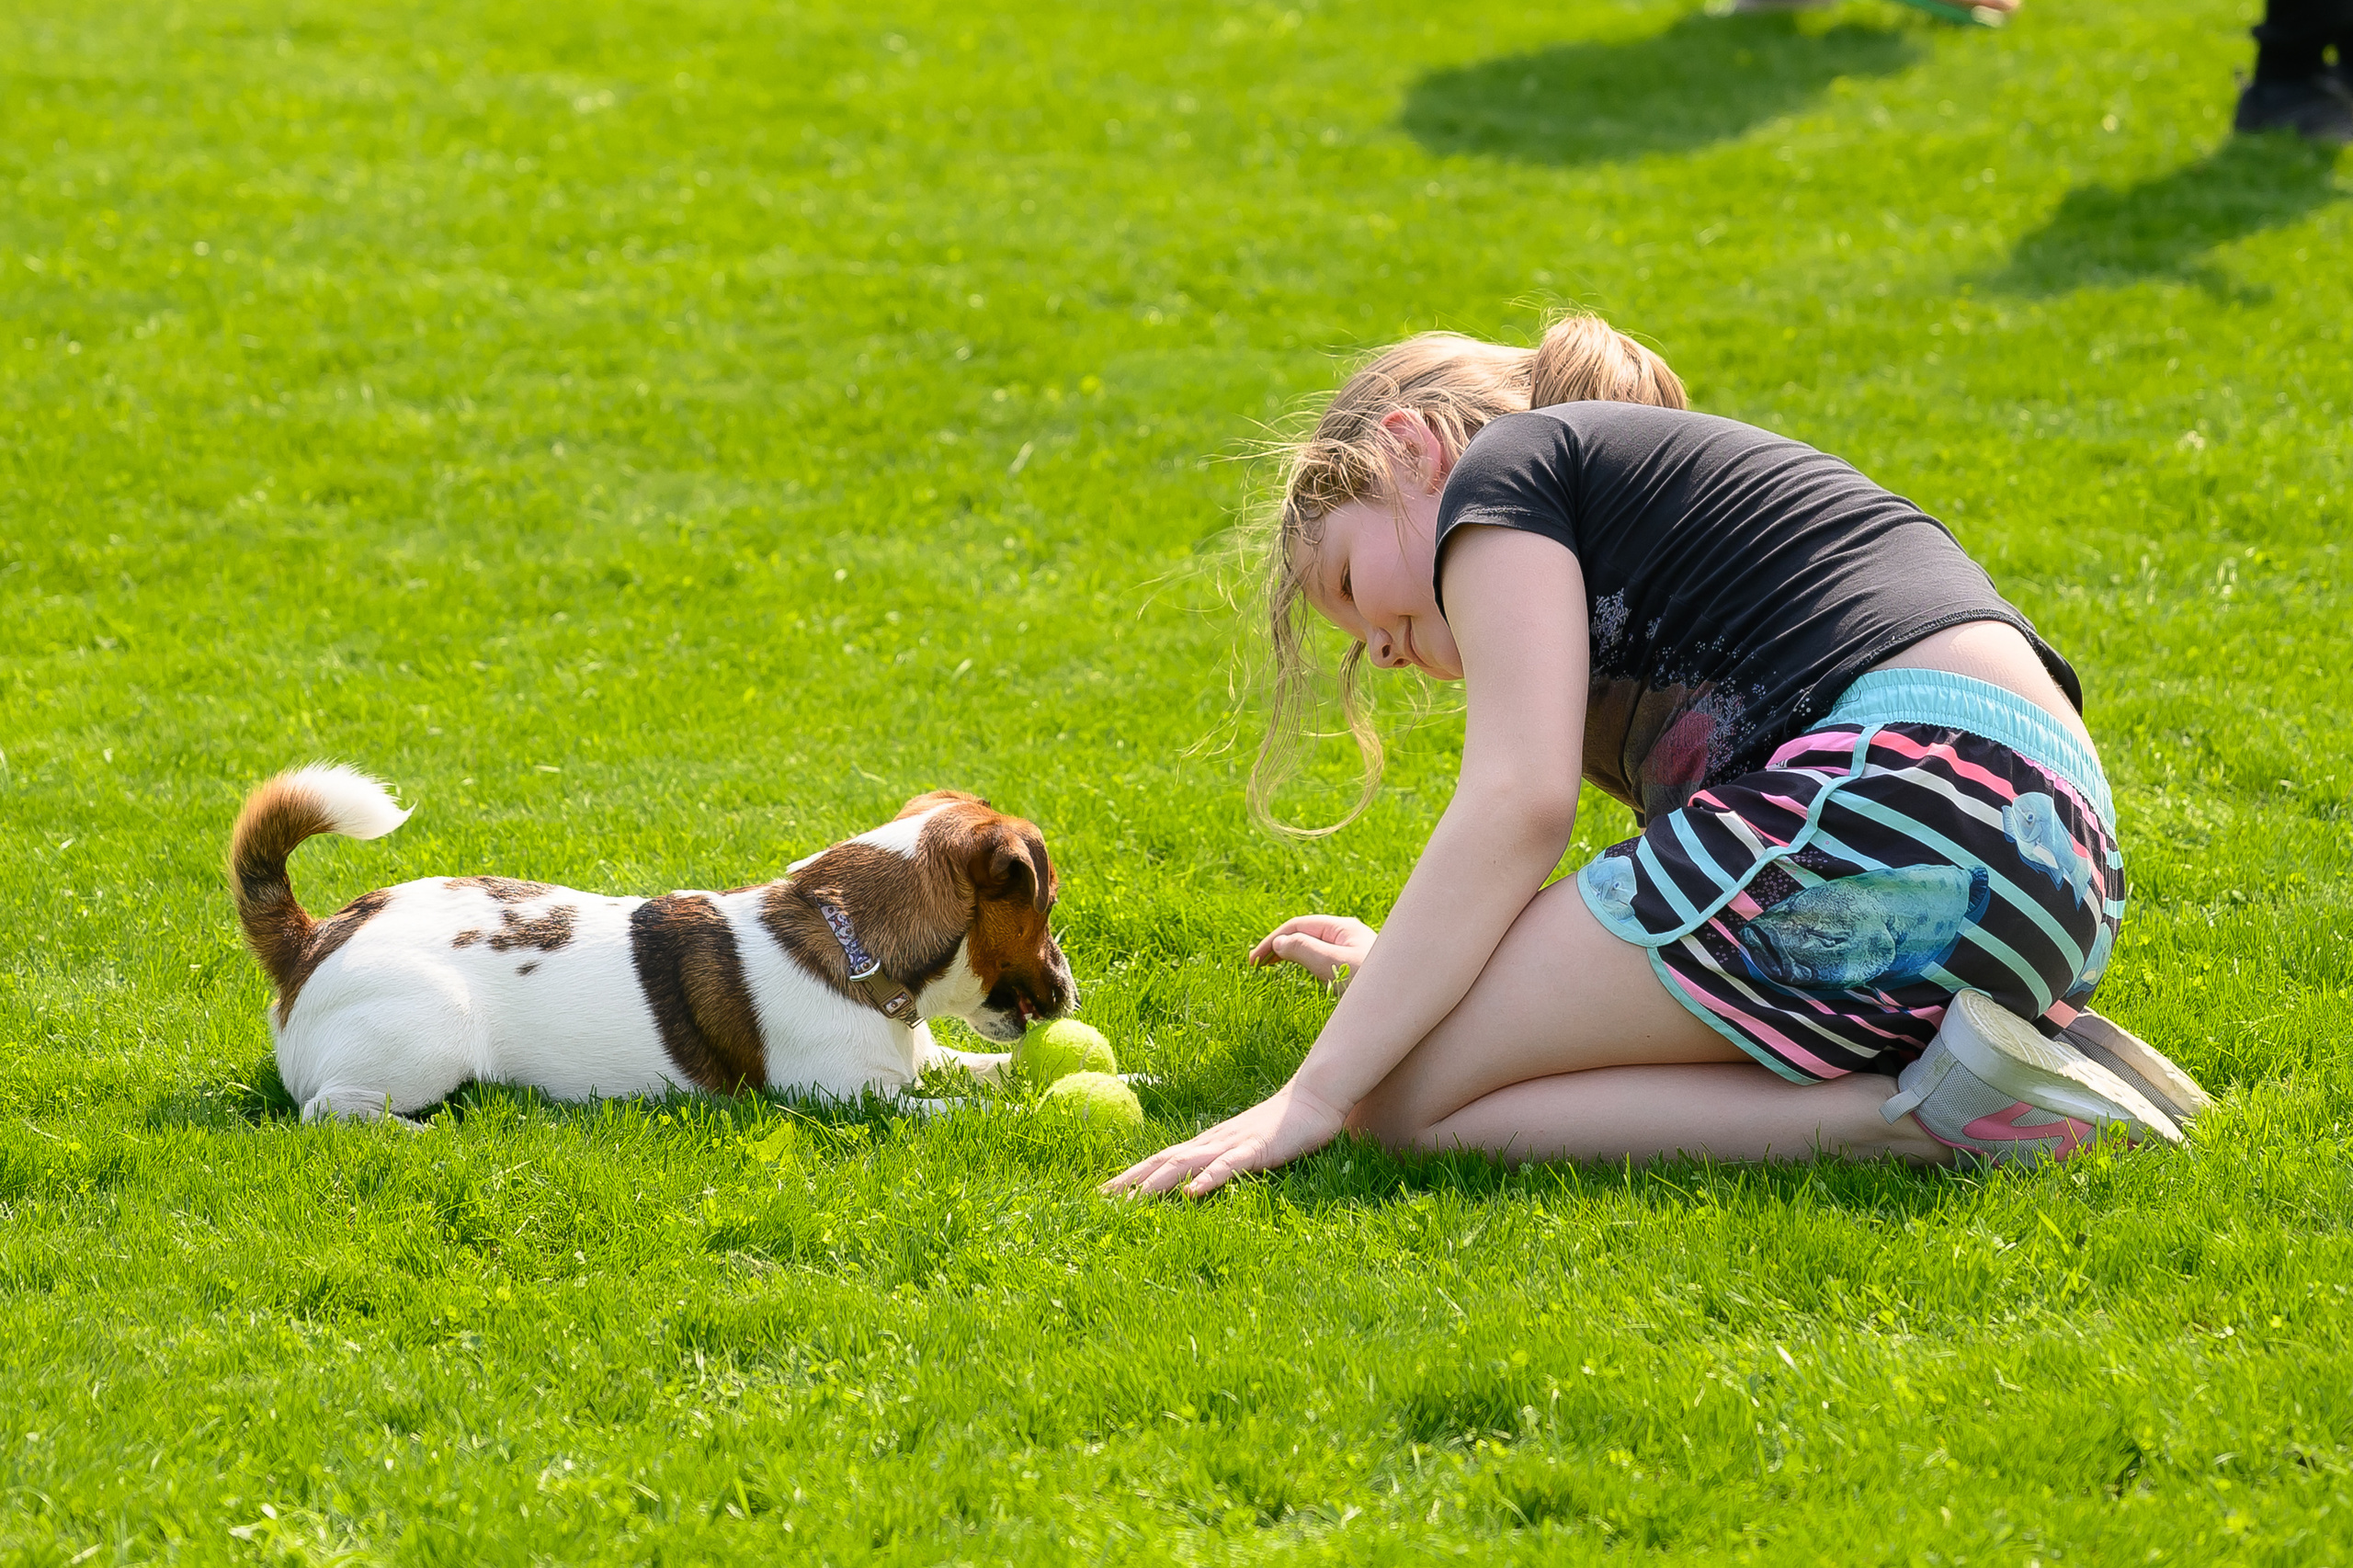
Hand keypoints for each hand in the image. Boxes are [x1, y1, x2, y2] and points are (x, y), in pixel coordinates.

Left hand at [1100, 1080, 1347, 1198]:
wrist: (1314, 1099)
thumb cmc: (1281, 1127)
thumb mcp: (1245, 1148)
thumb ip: (1222, 1162)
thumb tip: (1197, 1182)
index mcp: (1207, 1144)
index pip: (1160, 1160)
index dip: (1131, 1176)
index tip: (1104, 1193)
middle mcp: (1211, 1142)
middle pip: (1162, 1161)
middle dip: (1131, 1181)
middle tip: (1101, 1200)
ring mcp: (1232, 1144)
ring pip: (1186, 1164)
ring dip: (1156, 1183)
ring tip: (1132, 1201)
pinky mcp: (1255, 1149)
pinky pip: (1228, 1166)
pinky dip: (1207, 1179)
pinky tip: (1191, 1193)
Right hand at [1248, 914, 1376, 988]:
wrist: (1411, 1005)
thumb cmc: (1377, 985)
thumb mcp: (1336, 965)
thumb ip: (1305, 950)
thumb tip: (1281, 942)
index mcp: (1343, 928)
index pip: (1297, 926)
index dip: (1272, 941)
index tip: (1253, 962)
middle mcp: (1348, 936)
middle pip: (1304, 933)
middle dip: (1279, 944)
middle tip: (1256, 965)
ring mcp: (1353, 952)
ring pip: (1313, 946)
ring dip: (1291, 953)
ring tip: (1270, 966)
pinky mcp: (1357, 969)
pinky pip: (1324, 959)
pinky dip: (1305, 963)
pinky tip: (1301, 973)